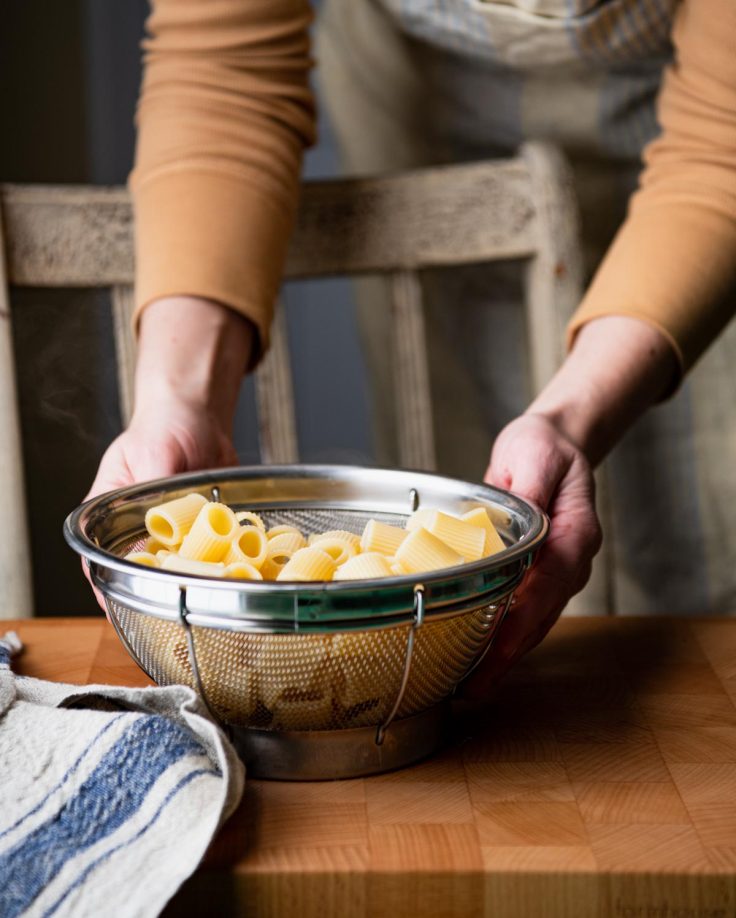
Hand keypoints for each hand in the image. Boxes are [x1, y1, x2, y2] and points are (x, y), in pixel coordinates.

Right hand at [82, 295, 253, 609]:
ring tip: (208, 595)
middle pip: (138, 574)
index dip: (106, 590)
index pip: (95, 561)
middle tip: (175, 608)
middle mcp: (138, 529)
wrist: (200, 415)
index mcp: (108, 513)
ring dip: (192, 583)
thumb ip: (149, 497)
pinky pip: (211, 556)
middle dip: (155, 594)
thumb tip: (147, 544)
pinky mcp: (203, 530)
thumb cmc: (165, 426)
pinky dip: (222, 565)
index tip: (120, 609)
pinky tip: (236, 572)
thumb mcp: (154, 455)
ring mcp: (171, 532)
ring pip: (177, 571)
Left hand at [465, 412, 601, 693]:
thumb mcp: (536, 454)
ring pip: (534, 624)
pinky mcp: (538, 580)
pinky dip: (502, 641)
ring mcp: (557, 575)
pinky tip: (476, 661)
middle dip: (509, 654)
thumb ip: (532, 484)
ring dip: (504, 657)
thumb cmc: (543, 449)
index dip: (525, 616)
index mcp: (576, 533)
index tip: (501, 646)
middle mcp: (571, 562)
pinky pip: (523, 616)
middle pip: (543, 616)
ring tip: (470, 688)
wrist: (552, 448)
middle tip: (474, 687)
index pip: (552, 581)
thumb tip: (523, 511)